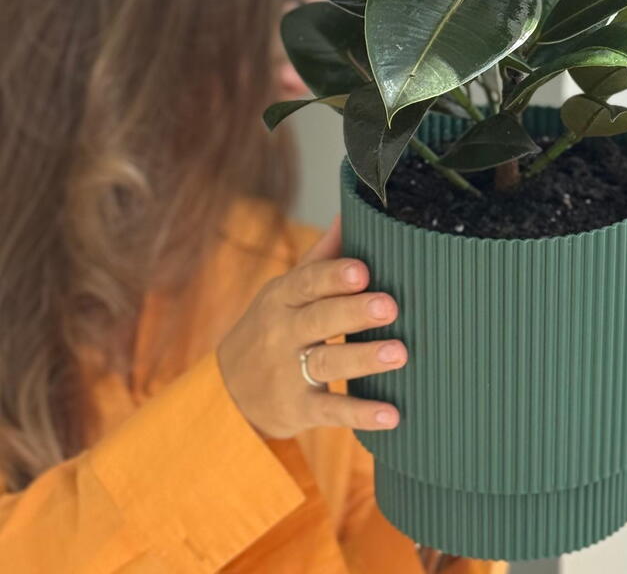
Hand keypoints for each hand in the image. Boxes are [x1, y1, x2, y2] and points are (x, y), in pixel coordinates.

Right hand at [217, 217, 406, 438]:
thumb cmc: (273, 327)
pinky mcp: (298, 410)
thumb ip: (323, 256)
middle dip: (354, 312)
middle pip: (319, 319)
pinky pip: (331, 411)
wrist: (227, 393)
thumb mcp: (287, 289)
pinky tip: (393, 414)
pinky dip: (361, 414)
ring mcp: (289, 373)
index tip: (362, 270)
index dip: (334, 275)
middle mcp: (283, 333)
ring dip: (364, 359)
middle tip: (390, 306)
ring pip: (328, 363)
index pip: (308, 282)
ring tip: (400, 353)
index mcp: (283, 297)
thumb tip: (352, 210)